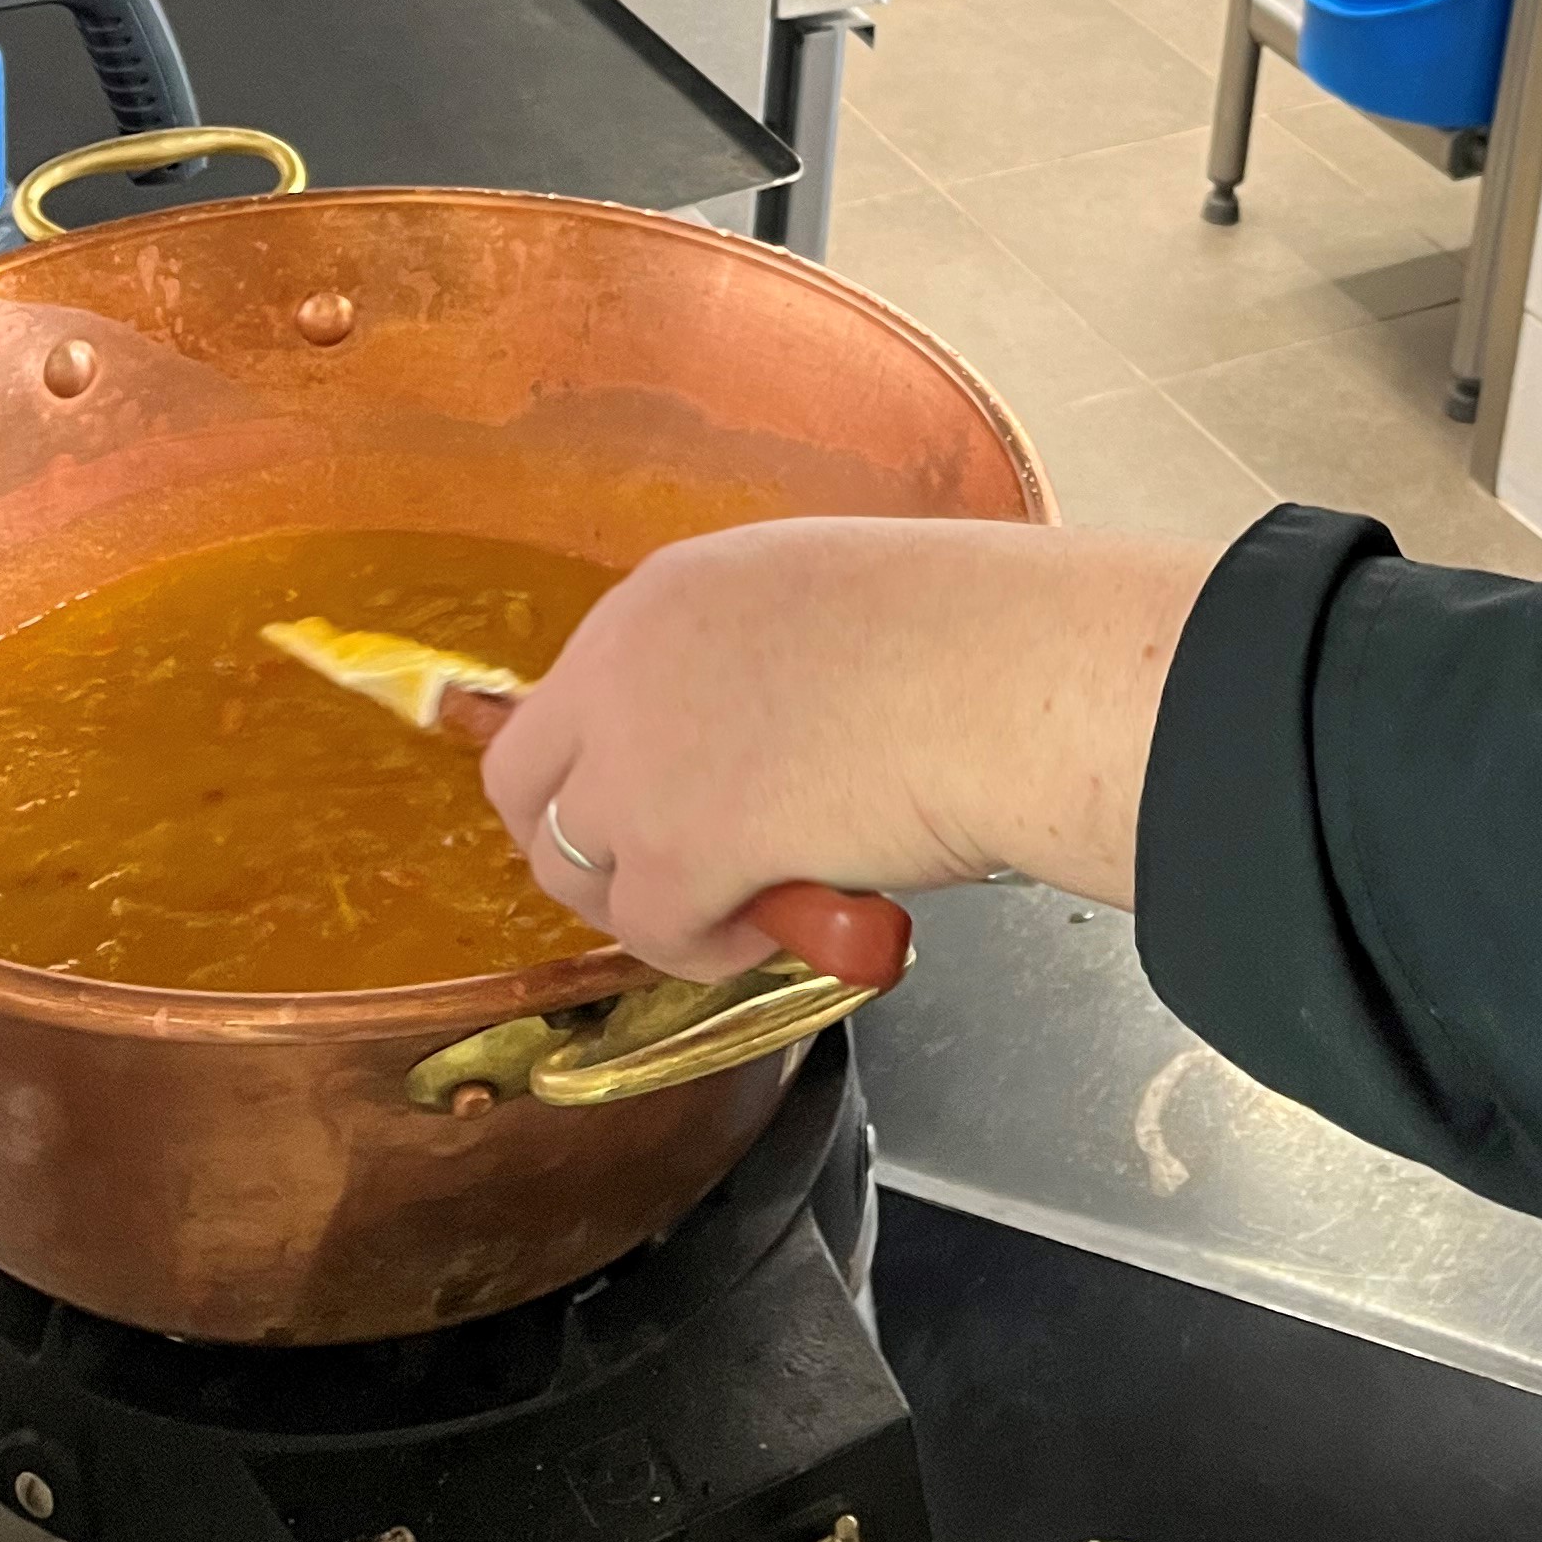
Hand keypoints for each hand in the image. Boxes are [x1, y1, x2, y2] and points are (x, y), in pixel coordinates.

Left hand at [481, 515, 1216, 981]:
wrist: (1016, 675)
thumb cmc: (969, 636)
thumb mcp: (821, 603)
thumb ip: (748, 658)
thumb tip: (740, 740)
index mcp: (666, 592)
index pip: (571, 695)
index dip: (605, 765)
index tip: (648, 805)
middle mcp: (624, 666)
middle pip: (524, 785)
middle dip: (585, 845)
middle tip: (666, 875)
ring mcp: (639, 760)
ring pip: (573, 868)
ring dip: (649, 901)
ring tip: (749, 899)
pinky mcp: (676, 850)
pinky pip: (651, 934)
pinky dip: (709, 949)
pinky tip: (782, 920)